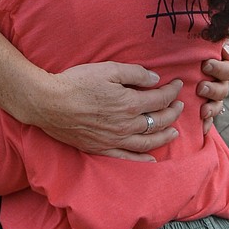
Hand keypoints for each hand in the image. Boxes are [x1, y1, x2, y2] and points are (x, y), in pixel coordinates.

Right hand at [24, 64, 184, 159]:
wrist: (49, 102)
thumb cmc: (77, 82)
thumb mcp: (108, 69)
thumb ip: (135, 74)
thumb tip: (156, 80)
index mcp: (130, 103)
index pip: (160, 99)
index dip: (173, 91)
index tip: (178, 85)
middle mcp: (127, 125)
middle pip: (158, 121)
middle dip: (173, 112)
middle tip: (179, 106)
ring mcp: (115, 139)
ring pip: (148, 141)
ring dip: (165, 136)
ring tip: (174, 131)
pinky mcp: (102, 148)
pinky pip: (128, 157)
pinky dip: (143, 159)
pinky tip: (152, 159)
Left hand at [199, 38, 228, 136]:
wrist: (189, 55)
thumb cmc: (200, 42)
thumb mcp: (211, 36)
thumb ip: (221, 40)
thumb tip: (225, 48)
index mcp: (227, 62)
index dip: (220, 68)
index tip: (206, 65)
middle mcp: (223, 79)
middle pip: (224, 88)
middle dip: (213, 89)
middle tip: (200, 87)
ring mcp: (216, 93)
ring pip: (218, 103)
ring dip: (211, 107)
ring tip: (202, 109)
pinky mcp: (207, 104)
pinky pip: (210, 116)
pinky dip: (207, 123)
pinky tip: (202, 128)